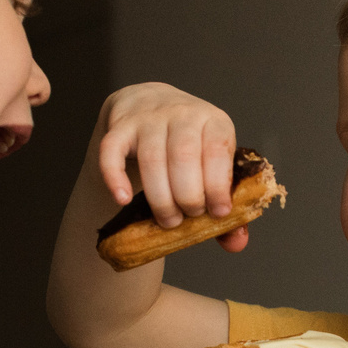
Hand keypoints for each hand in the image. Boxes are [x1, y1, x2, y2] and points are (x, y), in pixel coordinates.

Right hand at [95, 83, 251, 250]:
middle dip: (188, 197)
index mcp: (213, 121)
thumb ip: (225, 202)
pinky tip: (122, 200)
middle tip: (189, 217)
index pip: (217, 151)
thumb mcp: (213, 163)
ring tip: (168, 220)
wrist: (150, 103)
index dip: (218, 186)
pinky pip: (111, 152)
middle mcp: (182, 113)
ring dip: (160, 199)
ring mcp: (148, 118)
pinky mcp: (120, 127)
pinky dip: (114, 178)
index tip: (218, 213)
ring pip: (151, 159)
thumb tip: (236, 244)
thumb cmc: (189, 144)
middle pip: (183, 157)